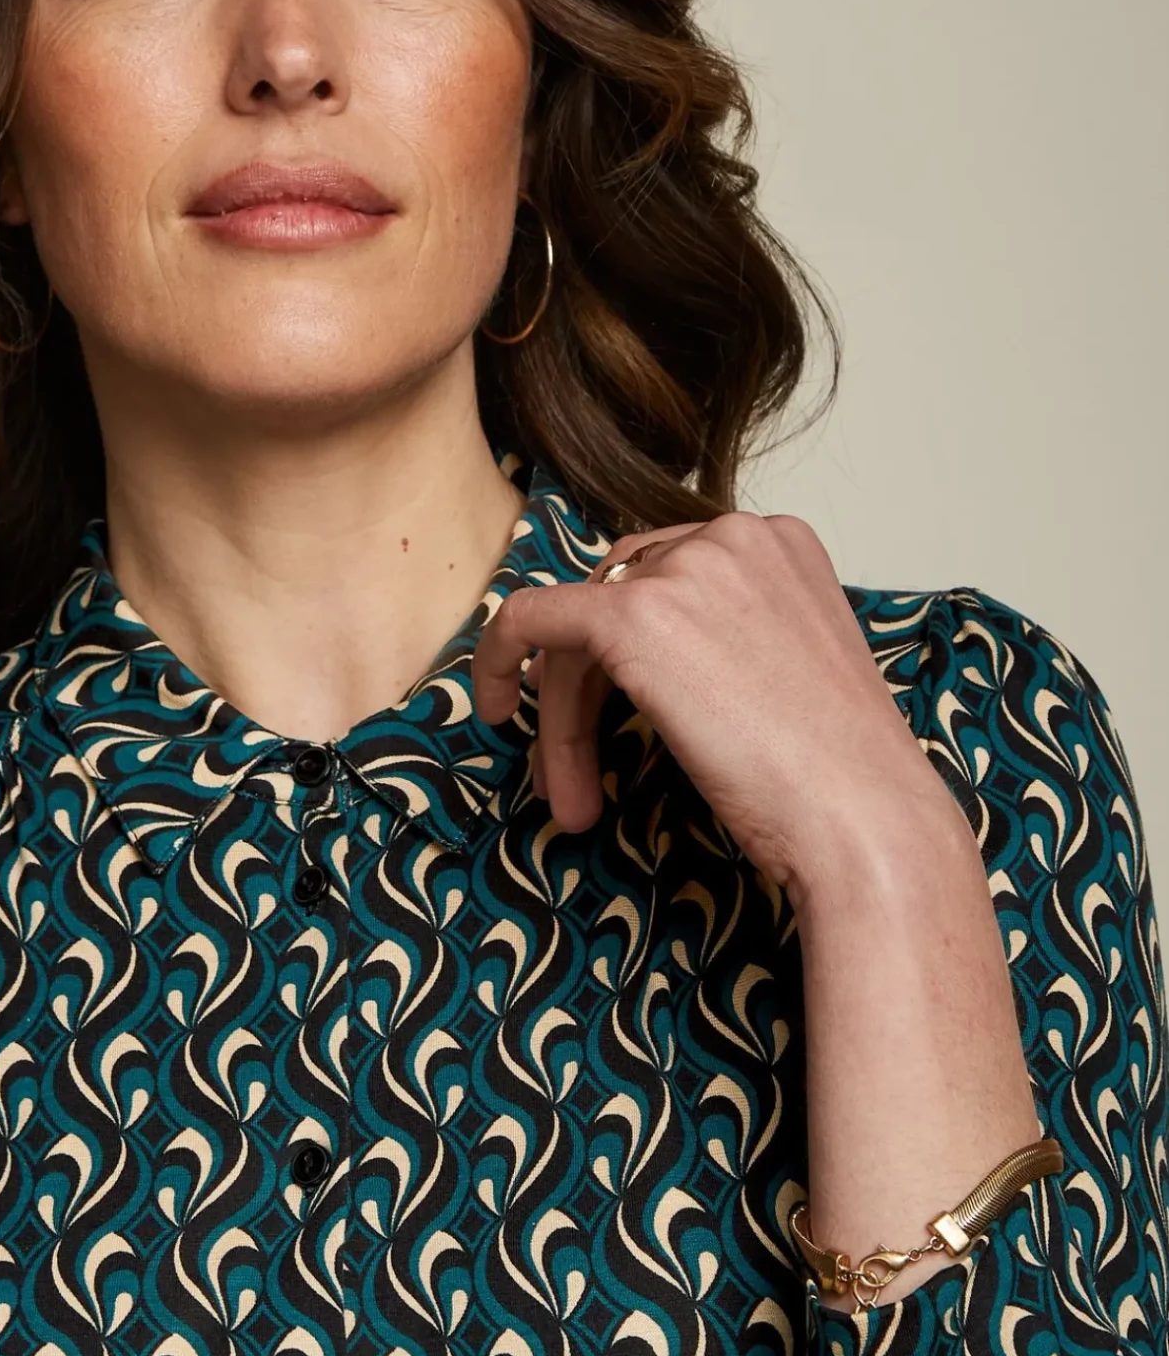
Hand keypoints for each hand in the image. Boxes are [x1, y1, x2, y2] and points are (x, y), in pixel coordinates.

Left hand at [469, 512, 959, 898]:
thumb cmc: (839, 779)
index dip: (623, 659)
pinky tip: (489, 707)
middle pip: (616, 601)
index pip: (665, 579)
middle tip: (580, 781)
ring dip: (562, 721)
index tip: (614, 726)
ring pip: (577, 631)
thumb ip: (725, 642)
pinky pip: (531, 620)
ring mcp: (685, 568)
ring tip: (573, 803)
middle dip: (586, 693)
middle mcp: (734, 535)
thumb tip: (636, 664)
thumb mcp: (786, 675)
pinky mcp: (637, 616)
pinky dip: (498, 660)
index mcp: (779, 543)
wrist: (866, 820)